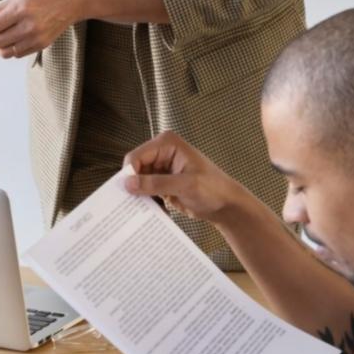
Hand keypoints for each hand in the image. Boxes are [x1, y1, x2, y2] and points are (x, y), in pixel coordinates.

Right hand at [122, 131, 248, 221]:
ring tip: (145, 208)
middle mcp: (161, 152)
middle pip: (134, 168)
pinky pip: (145, 190)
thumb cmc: (214, 189)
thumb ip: (157, 183)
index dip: (129, 173)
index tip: (127, 192)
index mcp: (167, 144)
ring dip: (139, 194)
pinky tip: (154, 209)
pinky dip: (146, 200)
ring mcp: (161, 168)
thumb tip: (129, 184)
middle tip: (132, 203)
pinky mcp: (161, 182)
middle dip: (133, 185)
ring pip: (137, 180)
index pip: (137, 156)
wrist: (226, 205)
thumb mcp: (186, 185)